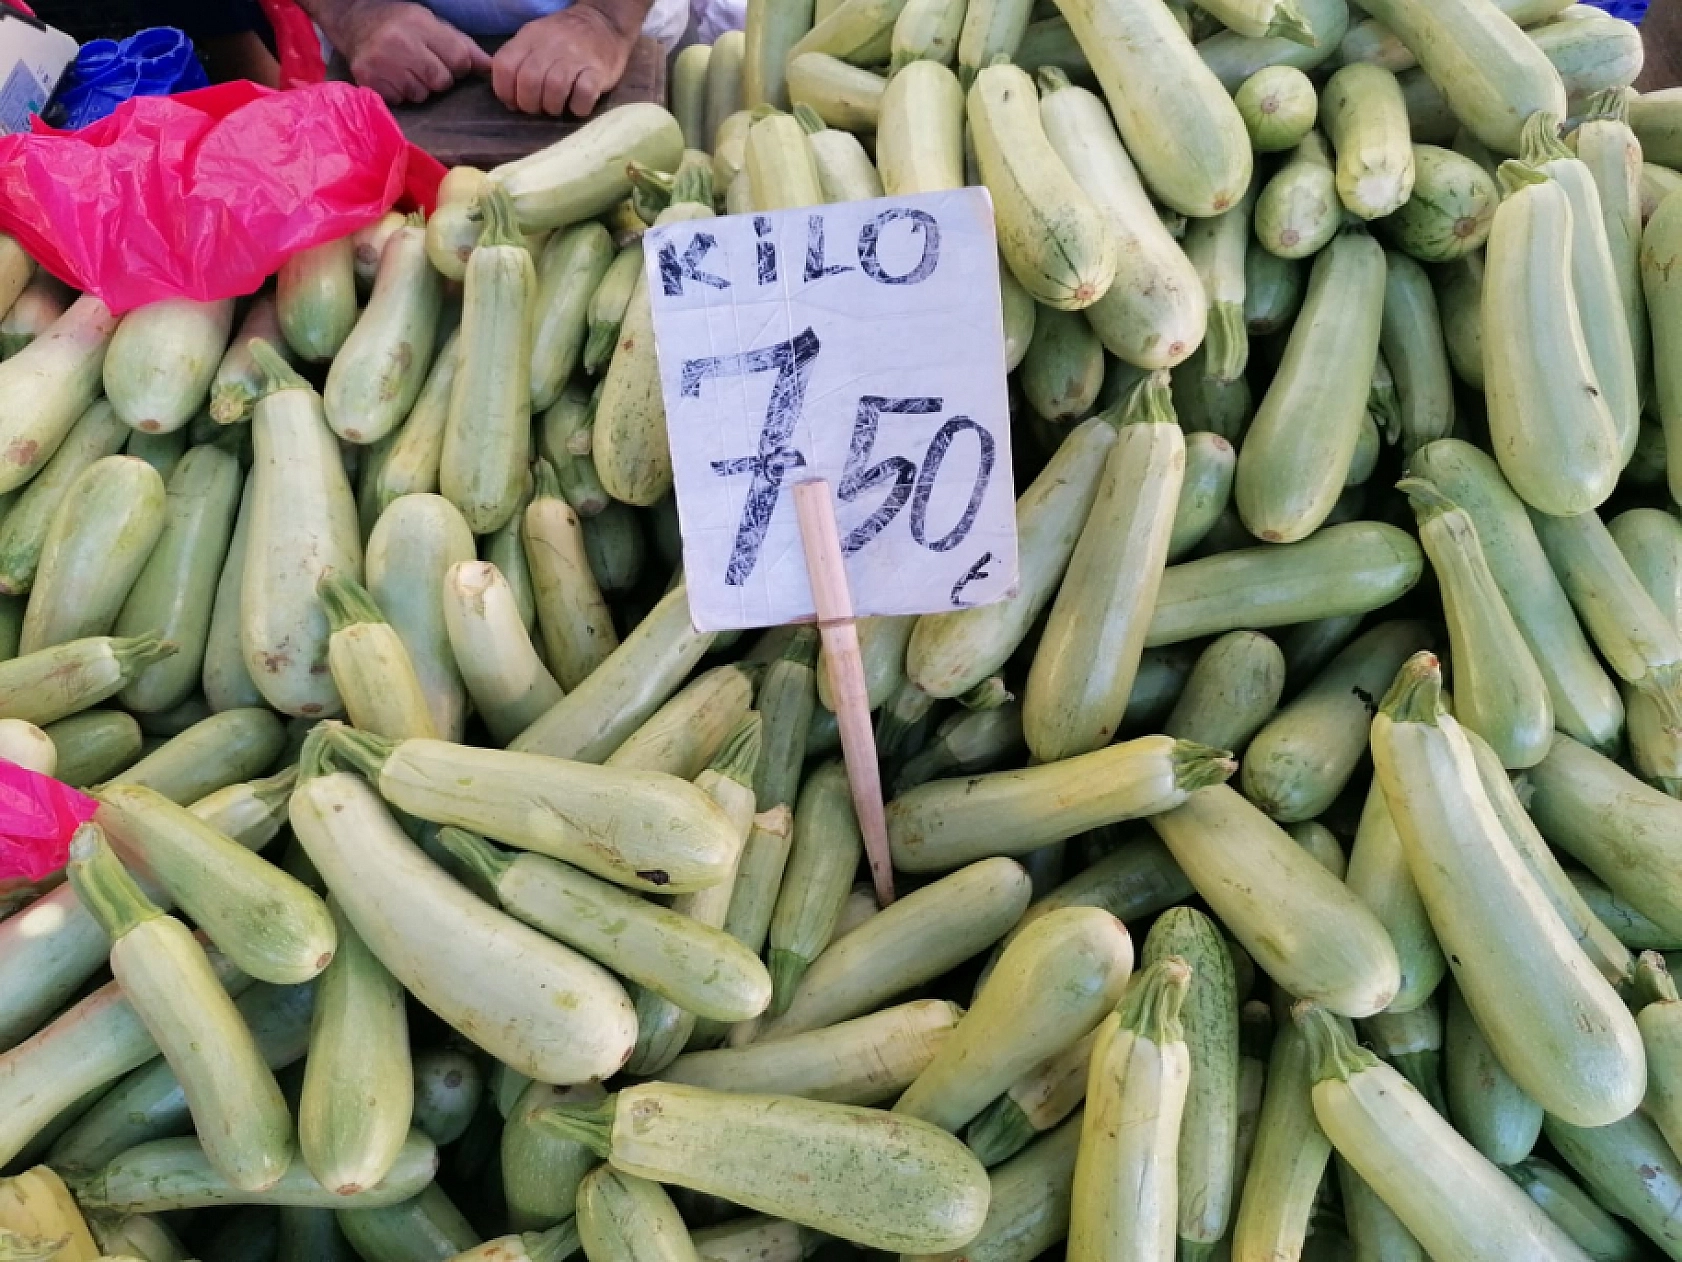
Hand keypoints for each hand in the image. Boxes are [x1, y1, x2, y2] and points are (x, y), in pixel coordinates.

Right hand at [339, 1, 491, 104]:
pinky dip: (400, 94)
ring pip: (421, 95)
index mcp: (420, 23)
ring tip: (406, 71)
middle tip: (423, 66)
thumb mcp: (433, 24)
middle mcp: (400, 42)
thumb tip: (491, 68)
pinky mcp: (368, 80)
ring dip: (418, 87)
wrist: (354, 20)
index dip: (457, 66)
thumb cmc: (401, 24)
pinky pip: (401, 101)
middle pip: (441, 81)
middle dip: (438, 78)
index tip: (446, 60)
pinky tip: (393, 78)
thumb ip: (463, 45)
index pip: (459, 60)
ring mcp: (382, 63)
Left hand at [491, 5, 636, 116]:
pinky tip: (577, 104)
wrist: (603, 23)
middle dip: (530, 104)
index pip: (504, 66)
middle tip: (539, 107)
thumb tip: (499, 84)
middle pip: (529, 81)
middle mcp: (550, 45)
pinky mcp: (597, 71)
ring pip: (554, 89)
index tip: (515, 102)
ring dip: (553, 107)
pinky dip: (578, 107)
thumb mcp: (534, 39)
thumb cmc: (565, 39)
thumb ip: (516, 59)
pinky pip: (583, 94)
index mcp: (530, 37)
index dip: (505, 91)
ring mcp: (575, 58)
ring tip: (557, 106)